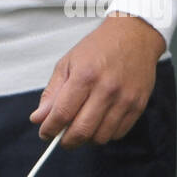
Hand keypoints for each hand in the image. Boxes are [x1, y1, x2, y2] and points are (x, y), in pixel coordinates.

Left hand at [29, 12, 165, 147]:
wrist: (133, 35)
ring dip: (86, 139)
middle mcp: (106, 89)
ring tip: (80, 128)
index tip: (45, 133)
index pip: (62, 113)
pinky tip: (98, 123)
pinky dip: (104, 134)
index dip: (50, 129)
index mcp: (84, 75)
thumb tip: (39, 118)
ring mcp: (125, 99)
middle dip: (66, 141)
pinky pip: (118, 134)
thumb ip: (53, 93)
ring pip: (101, 137)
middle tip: (60, 138)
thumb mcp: (68, 63)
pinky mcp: (138, 106)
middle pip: (82, 130)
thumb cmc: (98, 47)